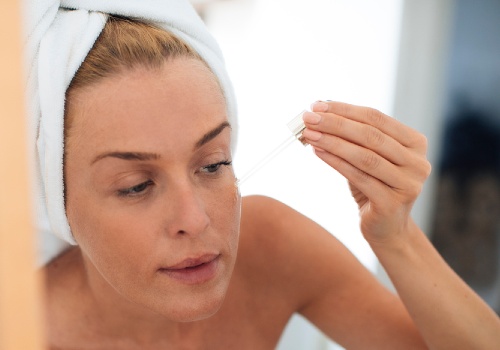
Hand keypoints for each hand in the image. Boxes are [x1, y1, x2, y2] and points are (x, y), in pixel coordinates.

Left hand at [302, 101, 430, 244]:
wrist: (386, 228)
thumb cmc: (374, 187)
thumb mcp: (368, 157)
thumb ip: (353, 136)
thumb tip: (320, 112)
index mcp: (416, 143)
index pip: (376, 118)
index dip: (345, 110)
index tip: (317, 105)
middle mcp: (417, 162)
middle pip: (370, 136)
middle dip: (335, 123)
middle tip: (309, 117)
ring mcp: (408, 184)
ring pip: (364, 156)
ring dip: (332, 142)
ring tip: (309, 134)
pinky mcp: (392, 203)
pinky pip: (358, 177)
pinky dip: (335, 162)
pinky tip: (317, 152)